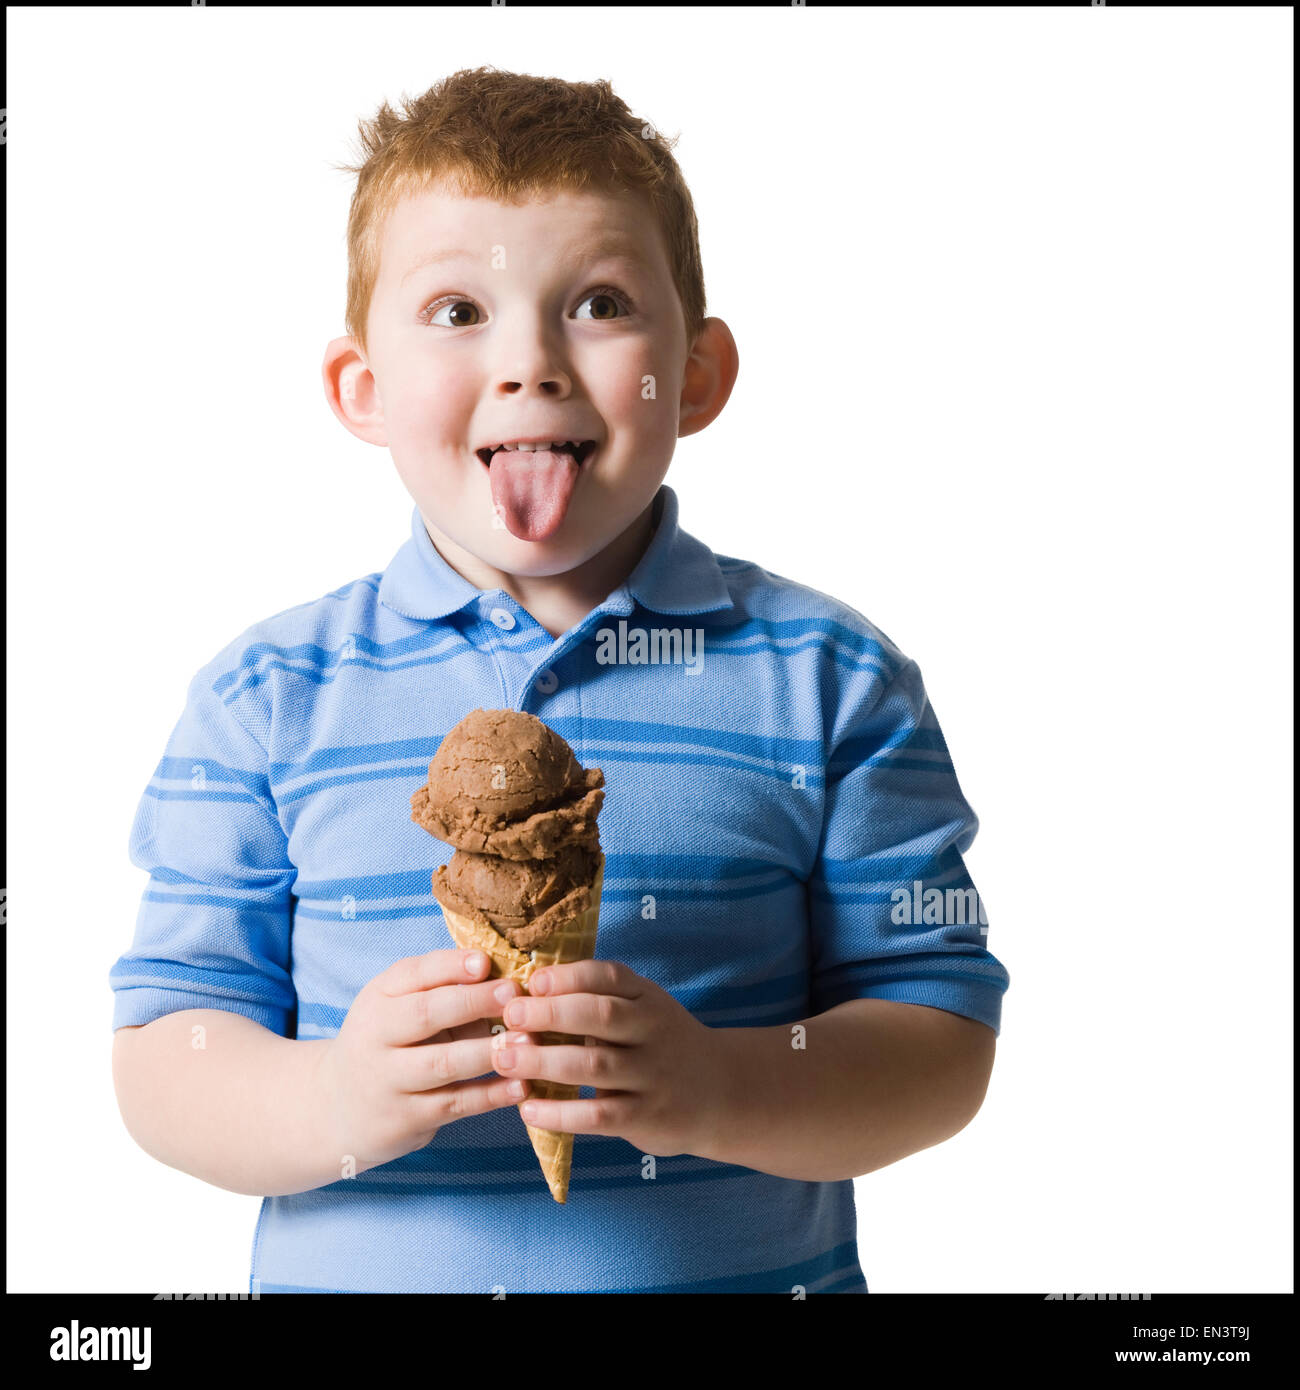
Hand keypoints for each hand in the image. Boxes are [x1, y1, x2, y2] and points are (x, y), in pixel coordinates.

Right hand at [312, 949, 529, 1174]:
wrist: (337, 1108)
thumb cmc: (387, 1043)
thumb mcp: (397, 1007)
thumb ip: (441, 990)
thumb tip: (502, 974)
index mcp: (378, 998)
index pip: (413, 973)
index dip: (451, 966)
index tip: (486, 962)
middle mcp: (376, 1036)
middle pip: (426, 1014)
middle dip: (473, 1002)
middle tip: (514, 995)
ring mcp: (388, 1080)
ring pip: (443, 1063)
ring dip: (488, 1051)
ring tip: (528, 1041)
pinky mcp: (405, 1119)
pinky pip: (454, 1104)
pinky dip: (491, 1095)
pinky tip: (521, 1086)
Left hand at [489, 960, 731, 1159]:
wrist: (719, 1092)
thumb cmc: (661, 1044)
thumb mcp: (644, 1009)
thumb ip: (600, 999)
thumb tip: (528, 990)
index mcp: (648, 997)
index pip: (608, 977)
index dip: (568, 977)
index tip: (531, 981)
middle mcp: (653, 1031)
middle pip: (600, 1016)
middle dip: (550, 1013)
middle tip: (509, 1016)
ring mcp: (652, 1075)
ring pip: (594, 1066)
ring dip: (544, 1062)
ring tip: (505, 1060)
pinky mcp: (646, 1116)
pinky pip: (598, 1115)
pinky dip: (560, 1113)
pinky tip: (528, 1110)